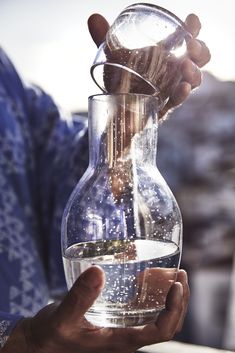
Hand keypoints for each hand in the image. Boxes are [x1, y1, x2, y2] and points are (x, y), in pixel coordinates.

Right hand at [3, 267, 188, 352]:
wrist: (41, 343)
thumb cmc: (51, 337)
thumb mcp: (62, 318)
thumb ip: (79, 298)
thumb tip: (98, 271)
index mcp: (120, 341)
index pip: (161, 331)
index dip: (174, 310)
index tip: (177, 285)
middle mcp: (126, 336)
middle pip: (167, 324)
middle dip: (179, 301)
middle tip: (181, 275)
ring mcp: (122, 328)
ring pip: (157, 316)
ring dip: (168, 296)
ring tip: (171, 273)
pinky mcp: (115, 319)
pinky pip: (142, 309)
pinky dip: (151, 293)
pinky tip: (146, 278)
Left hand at [88, 13, 210, 118]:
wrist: (112, 108)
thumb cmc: (118, 80)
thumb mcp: (113, 57)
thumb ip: (104, 38)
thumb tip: (93, 18)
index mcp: (165, 54)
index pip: (186, 38)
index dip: (193, 29)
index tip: (192, 20)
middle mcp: (173, 71)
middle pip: (199, 59)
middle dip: (200, 50)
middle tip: (191, 46)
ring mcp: (170, 89)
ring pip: (195, 80)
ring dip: (194, 72)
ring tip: (185, 67)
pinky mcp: (163, 107)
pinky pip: (177, 102)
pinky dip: (181, 95)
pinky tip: (183, 88)